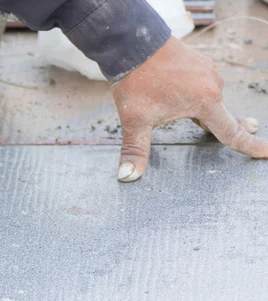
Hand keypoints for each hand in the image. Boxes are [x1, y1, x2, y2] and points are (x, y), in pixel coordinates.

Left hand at [112, 36, 263, 181]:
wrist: (131, 42)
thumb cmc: (135, 81)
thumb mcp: (135, 120)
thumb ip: (135, 149)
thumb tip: (127, 177)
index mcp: (205, 102)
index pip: (231, 131)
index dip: (250, 146)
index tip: (267, 152)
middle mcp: (212, 85)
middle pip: (223, 114)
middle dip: (236, 125)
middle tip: (253, 130)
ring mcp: (206, 70)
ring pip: (210, 99)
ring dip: (208, 109)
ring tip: (203, 119)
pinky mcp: (197, 62)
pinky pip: (202, 84)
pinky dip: (199, 95)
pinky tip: (187, 95)